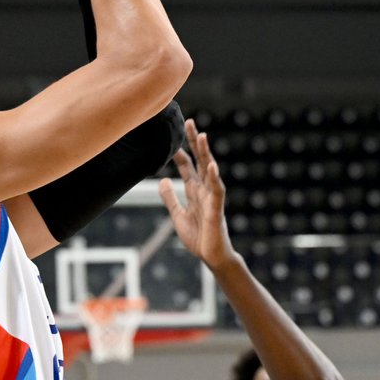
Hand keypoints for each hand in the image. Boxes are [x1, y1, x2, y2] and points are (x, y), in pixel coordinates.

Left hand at [159, 120, 234, 268]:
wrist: (211, 257)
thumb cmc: (198, 237)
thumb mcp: (178, 215)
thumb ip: (171, 198)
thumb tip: (162, 181)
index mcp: (194, 191)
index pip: (187, 166)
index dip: (180, 152)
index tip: (173, 135)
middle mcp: (204, 190)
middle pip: (199, 161)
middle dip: (194, 143)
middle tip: (189, 122)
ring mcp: (211, 198)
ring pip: (209, 170)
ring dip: (205, 153)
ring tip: (202, 136)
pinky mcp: (216, 209)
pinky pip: (216, 190)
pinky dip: (213, 177)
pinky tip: (210, 165)